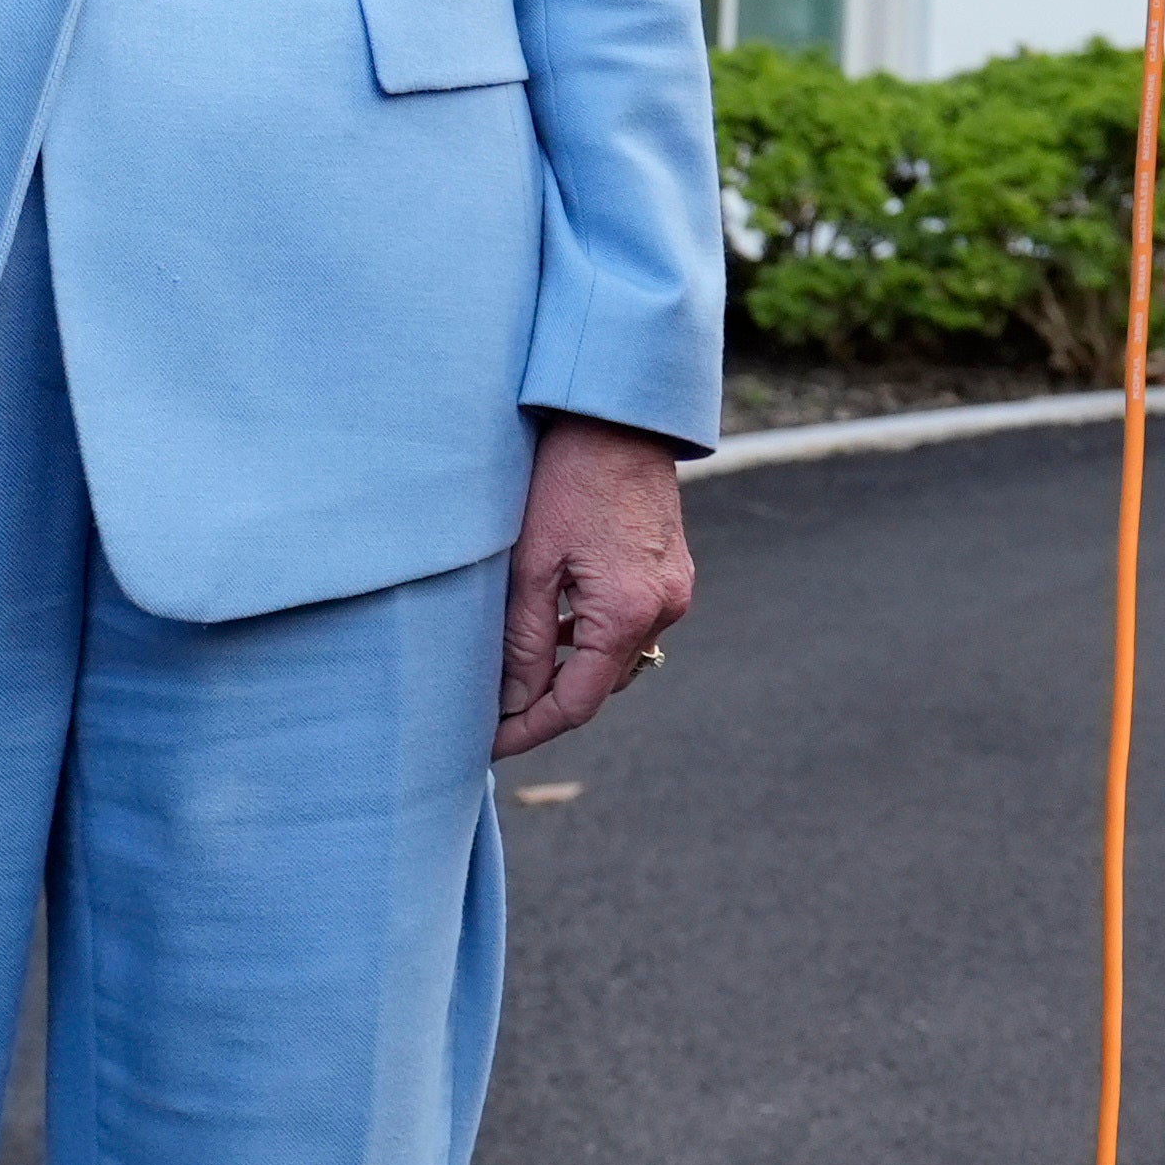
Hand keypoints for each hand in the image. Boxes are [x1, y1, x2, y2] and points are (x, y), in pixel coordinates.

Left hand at [496, 414, 694, 758]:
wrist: (619, 419)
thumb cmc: (566, 481)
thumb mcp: (530, 566)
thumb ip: (525, 643)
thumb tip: (513, 704)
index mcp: (626, 613)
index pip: (578, 703)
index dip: (530, 729)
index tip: (489, 745)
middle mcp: (662, 610)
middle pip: (602, 685)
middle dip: (549, 704)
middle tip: (494, 711)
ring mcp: (674, 591)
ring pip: (618, 658)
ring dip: (573, 670)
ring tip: (519, 671)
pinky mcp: (673, 572)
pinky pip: (632, 626)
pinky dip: (594, 639)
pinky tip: (560, 625)